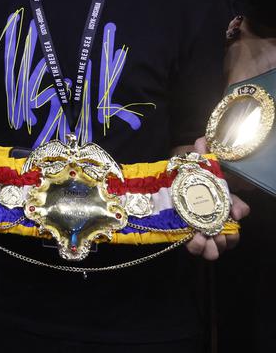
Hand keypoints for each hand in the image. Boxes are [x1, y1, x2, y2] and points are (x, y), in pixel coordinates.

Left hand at [185, 136, 248, 259]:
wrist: (150, 190)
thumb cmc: (176, 177)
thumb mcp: (187, 164)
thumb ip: (198, 154)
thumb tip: (202, 140)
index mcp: (219, 200)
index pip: (238, 208)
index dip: (239, 210)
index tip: (236, 213)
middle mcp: (214, 217)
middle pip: (232, 233)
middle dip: (229, 236)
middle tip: (219, 235)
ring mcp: (202, 230)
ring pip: (219, 245)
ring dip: (216, 247)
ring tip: (204, 241)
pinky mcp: (188, 239)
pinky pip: (199, 250)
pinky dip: (199, 249)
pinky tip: (193, 243)